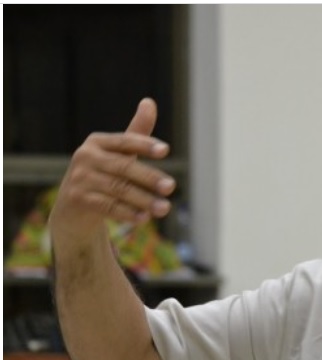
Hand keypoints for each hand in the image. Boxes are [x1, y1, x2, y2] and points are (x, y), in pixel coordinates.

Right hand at [49, 98, 175, 242]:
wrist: (73, 208)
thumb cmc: (104, 174)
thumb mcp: (119, 154)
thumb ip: (136, 133)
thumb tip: (149, 102)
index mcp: (97, 142)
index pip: (125, 141)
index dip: (145, 144)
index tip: (166, 150)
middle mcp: (85, 157)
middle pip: (124, 168)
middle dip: (150, 178)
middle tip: (171, 186)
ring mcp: (80, 179)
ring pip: (118, 189)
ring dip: (144, 200)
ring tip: (165, 208)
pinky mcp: (78, 200)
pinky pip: (108, 206)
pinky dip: (128, 213)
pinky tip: (145, 218)